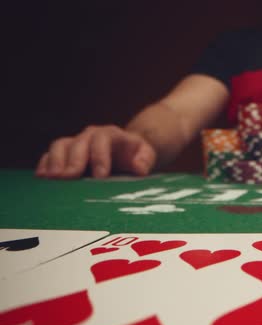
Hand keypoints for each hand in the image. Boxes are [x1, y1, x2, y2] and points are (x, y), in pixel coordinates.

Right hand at [36, 125, 156, 178]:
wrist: (124, 151)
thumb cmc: (136, 155)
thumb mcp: (146, 155)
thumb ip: (145, 159)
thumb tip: (139, 167)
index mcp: (111, 135)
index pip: (103, 140)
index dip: (100, 157)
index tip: (100, 176)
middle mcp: (90, 136)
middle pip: (78, 143)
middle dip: (73, 160)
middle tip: (68, 177)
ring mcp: (75, 143)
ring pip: (60, 146)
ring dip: (54, 162)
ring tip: (51, 178)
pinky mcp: (64, 153)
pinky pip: (49, 155)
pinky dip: (45, 165)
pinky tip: (42, 178)